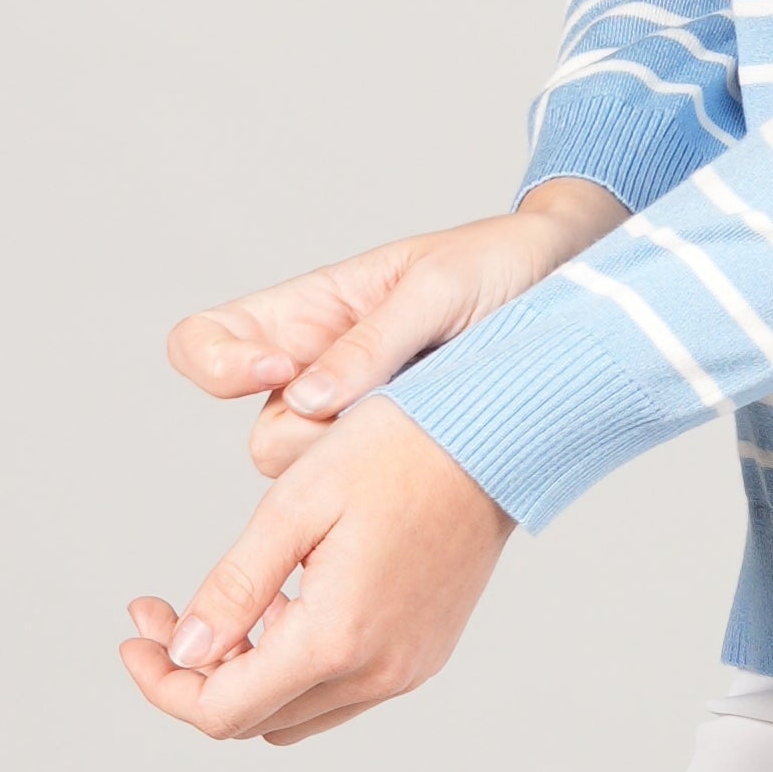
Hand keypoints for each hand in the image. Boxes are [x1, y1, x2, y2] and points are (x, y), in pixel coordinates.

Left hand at [122, 397, 511, 743]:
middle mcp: (377, 670)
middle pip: (253, 718)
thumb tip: (183, 655)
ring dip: (246, 673)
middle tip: (166, 612)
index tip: (134, 629)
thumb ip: (236, 585)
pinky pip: (343, 688)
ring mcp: (408, 665)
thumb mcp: (299, 499)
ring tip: (229, 604)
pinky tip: (289, 600)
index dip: (162, 682)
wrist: (503, 429)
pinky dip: (298, 663)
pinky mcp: (426, 649)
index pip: (220, 708)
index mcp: (338, 637)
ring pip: (296, 712)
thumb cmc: (403, 444)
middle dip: (195, 673)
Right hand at [167, 179, 626, 473]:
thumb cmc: (498, 267)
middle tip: (394, 407)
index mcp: (309, 314)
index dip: (218, 364)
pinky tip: (442, 473)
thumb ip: (375, 339)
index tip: (277, 368)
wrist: (567, 291)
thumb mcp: (439, 288)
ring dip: (368, 468)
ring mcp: (353, 426)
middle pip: (267, 441)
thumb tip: (308, 398)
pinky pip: (361, 505)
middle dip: (320, 439)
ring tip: (439, 424)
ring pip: (312, 487)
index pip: (205, 341)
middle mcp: (315, 375)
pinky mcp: (393, 466)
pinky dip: (392, 498)